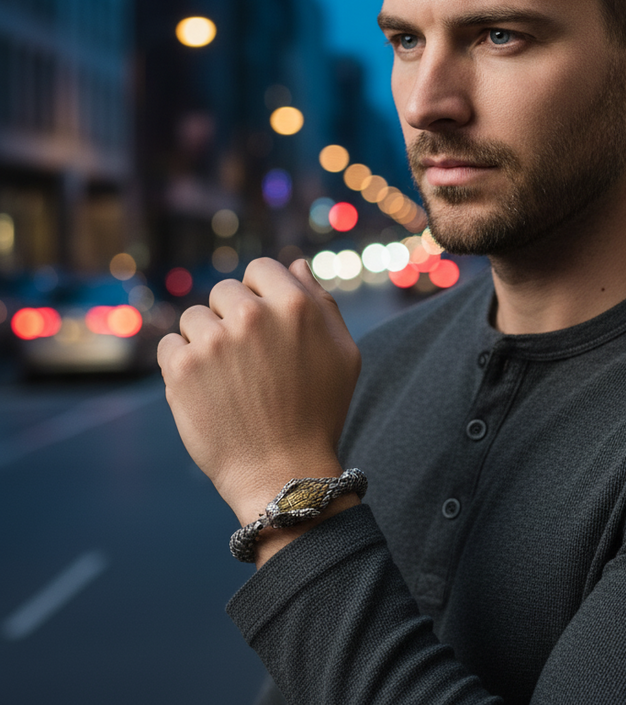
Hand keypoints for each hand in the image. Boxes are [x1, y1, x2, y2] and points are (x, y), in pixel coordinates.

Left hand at [158, 258, 361, 524]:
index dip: (261, 293)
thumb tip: (296, 265)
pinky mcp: (181, 368)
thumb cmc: (319, 412)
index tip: (264, 325)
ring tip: (228, 379)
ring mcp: (213, 341)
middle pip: (225, 291)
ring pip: (195, 318)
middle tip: (248, 360)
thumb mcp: (343, 353)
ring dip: (206, 341)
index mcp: (294, 305)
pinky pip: (170, 344)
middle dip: (232, 318)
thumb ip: (322, 302)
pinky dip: (181, 363)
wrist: (283, 472)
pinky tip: (206, 389)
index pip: (260, 268)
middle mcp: (252, 316)